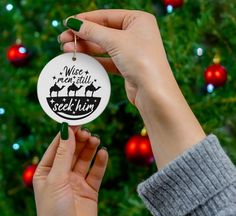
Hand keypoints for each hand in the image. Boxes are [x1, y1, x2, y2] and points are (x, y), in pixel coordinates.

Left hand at [33, 125, 107, 215]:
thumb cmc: (54, 211)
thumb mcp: (56, 178)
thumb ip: (64, 154)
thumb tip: (66, 130)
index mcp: (47, 171)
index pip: (57, 147)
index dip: (67, 134)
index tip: (76, 121)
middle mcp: (62, 175)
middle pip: (72, 151)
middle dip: (80, 140)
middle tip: (88, 132)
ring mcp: (76, 181)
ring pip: (85, 159)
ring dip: (90, 148)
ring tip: (96, 140)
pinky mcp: (90, 189)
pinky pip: (96, 172)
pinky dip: (100, 162)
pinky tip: (103, 153)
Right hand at [59, 9, 204, 169]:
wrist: (153, 92)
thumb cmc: (141, 60)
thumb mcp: (115, 41)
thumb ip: (93, 31)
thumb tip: (73, 23)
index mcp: (138, 20)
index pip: (106, 16)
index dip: (85, 20)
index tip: (67, 24)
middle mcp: (136, 34)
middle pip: (103, 31)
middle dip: (83, 36)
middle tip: (63, 39)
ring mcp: (132, 51)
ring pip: (104, 47)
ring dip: (86, 48)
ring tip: (67, 49)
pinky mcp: (127, 66)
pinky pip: (107, 60)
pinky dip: (94, 60)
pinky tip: (81, 59)